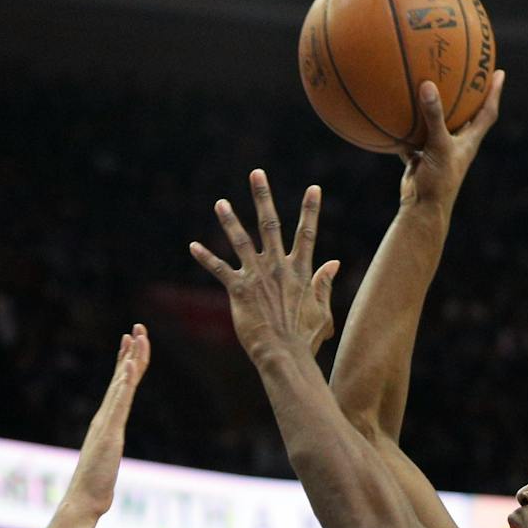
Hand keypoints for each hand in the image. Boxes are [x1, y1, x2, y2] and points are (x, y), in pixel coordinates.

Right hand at [59, 324, 149, 521]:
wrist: (84, 499)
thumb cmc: (95, 484)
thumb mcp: (107, 460)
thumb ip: (107, 450)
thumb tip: (109, 448)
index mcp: (106, 420)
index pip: (120, 386)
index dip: (126, 362)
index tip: (130, 340)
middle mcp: (105, 416)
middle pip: (121, 378)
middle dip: (130, 351)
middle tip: (137, 327)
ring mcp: (106, 422)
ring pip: (121, 385)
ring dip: (130, 360)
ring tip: (136, 338)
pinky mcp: (109, 432)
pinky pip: (119, 403)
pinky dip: (124, 383)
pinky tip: (129, 367)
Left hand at [191, 172, 338, 365]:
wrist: (283, 354)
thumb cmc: (304, 338)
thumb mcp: (321, 309)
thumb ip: (324, 283)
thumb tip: (334, 263)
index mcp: (300, 270)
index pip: (307, 233)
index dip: (310, 210)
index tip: (313, 188)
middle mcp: (277, 266)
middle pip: (270, 224)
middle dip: (262, 197)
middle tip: (256, 173)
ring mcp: (256, 276)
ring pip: (241, 240)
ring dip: (229, 220)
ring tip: (220, 203)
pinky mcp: (238, 289)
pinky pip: (219, 269)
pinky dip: (206, 257)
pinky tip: (193, 246)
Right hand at [400, 70, 504, 214]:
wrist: (422, 210)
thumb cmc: (439, 181)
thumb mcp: (438, 145)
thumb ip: (434, 116)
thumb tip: (428, 86)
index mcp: (469, 141)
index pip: (487, 113)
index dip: (494, 92)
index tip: (498, 72)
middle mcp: (456, 145)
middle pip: (467, 116)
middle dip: (468, 96)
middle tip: (468, 74)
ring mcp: (438, 152)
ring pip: (439, 126)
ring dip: (436, 109)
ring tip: (432, 86)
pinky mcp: (421, 159)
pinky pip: (414, 138)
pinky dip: (407, 128)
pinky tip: (397, 114)